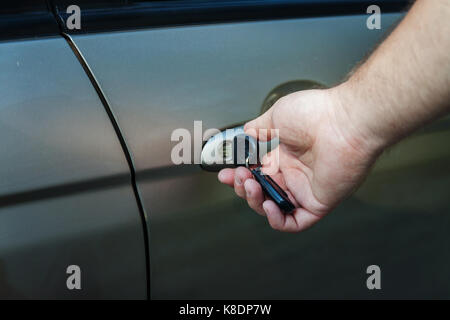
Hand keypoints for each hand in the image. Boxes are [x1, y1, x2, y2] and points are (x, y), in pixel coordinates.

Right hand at [218, 87, 381, 231]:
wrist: (343, 121)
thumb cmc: (314, 114)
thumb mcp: (275, 117)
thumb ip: (258, 129)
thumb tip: (244, 133)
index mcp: (283, 155)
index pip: (256, 173)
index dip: (238, 175)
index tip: (225, 174)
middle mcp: (293, 173)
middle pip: (261, 191)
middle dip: (242, 187)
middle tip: (236, 177)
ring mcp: (305, 189)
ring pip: (274, 207)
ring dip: (256, 201)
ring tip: (250, 185)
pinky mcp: (318, 202)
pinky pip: (296, 222)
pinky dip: (278, 220)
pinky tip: (268, 206)